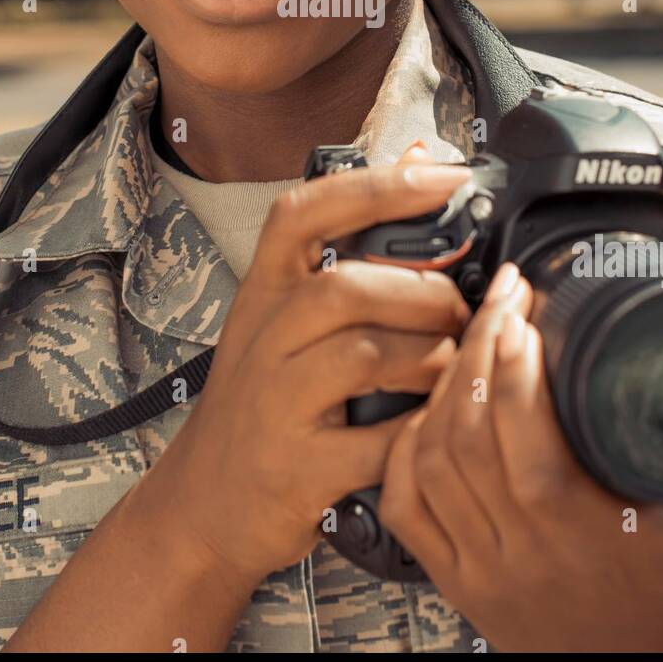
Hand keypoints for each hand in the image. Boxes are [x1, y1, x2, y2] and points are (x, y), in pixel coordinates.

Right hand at [153, 152, 473, 589]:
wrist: (201, 504)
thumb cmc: (263, 399)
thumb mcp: (286, 317)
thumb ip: (350, 244)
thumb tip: (416, 156)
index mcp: (263, 292)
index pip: (303, 213)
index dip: (377, 187)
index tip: (444, 176)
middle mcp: (262, 339)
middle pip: (349, 287)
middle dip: (424, 292)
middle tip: (461, 309)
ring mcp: (276, 405)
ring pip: (368, 355)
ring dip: (431, 357)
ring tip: (453, 364)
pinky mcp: (299, 469)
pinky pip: (379, 440)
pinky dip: (421, 430)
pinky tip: (434, 425)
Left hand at [379, 262, 662, 652]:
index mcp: (587, 534)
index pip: (528, 439)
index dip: (516, 366)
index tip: (526, 308)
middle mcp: (524, 552)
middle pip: (471, 434)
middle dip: (479, 349)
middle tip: (502, 298)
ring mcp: (480, 567)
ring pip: (433, 461)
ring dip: (445, 388)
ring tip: (473, 339)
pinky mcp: (453, 578)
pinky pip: (406, 506)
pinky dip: (407, 447)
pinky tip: (429, 407)